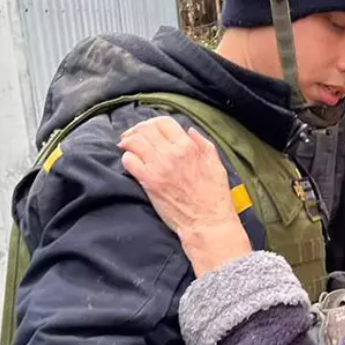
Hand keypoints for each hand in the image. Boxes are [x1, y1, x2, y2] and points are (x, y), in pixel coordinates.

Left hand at [119, 116, 251, 273]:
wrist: (207, 222)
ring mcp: (158, 167)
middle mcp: (172, 153)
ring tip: (127, 146)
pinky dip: (127, 158)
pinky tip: (131, 162)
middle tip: (133, 136)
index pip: (164, 122)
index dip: (154, 123)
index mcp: (189, 147)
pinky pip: (129, 161)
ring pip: (134, 141)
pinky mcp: (149, 182)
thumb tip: (190, 131)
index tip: (150, 129)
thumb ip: (203, 144)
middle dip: (137, 130)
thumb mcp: (216, 164)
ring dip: (129, 142)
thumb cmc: (214, 197)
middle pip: (146, 129)